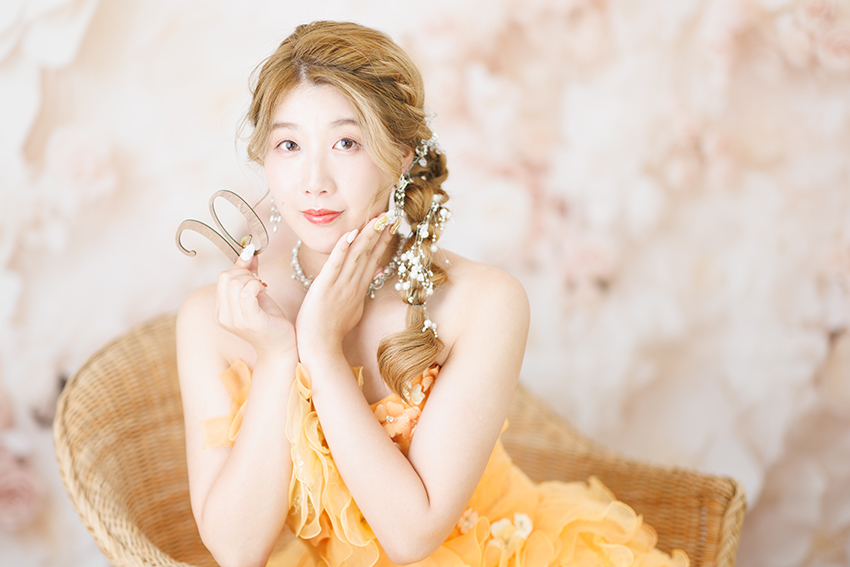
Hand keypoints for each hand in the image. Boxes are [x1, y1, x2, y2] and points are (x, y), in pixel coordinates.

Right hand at [215, 245, 295, 356]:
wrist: (281, 347)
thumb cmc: (270, 321)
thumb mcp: (256, 294)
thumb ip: (249, 273)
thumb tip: (249, 251)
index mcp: (220, 311)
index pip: (223, 277)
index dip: (241, 269)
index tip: (256, 275)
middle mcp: (223, 317)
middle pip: (227, 277)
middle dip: (246, 273)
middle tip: (260, 283)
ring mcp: (235, 320)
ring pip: (236, 282)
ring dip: (253, 280)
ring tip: (262, 288)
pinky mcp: (250, 321)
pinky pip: (248, 292)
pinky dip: (257, 286)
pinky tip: (264, 291)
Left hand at [295, 215, 393, 353]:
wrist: (320, 347)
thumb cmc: (331, 332)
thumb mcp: (352, 311)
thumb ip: (359, 293)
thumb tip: (369, 281)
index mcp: (359, 289)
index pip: (374, 260)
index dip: (382, 241)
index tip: (390, 226)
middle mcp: (353, 285)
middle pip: (369, 253)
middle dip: (379, 232)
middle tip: (390, 214)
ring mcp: (340, 285)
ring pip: (356, 255)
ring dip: (366, 234)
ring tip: (377, 217)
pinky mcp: (325, 287)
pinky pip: (335, 264)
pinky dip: (342, 248)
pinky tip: (350, 233)